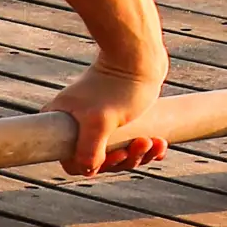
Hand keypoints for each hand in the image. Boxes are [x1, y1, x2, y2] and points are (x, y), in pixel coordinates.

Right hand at [53, 54, 170, 177]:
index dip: (94, 166)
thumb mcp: (100, 121)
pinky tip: (160, 144)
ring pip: (119, 152)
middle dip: (125, 158)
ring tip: (154, 141)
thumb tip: (87, 171)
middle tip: (141, 143)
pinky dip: (147, 147)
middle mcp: (80, 123)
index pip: (72, 161)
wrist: (140, 56)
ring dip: (139, 153)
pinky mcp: (122, 116)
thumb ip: (88, 149)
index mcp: (65, 123)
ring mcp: (101, 120)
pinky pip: (132, 142)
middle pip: (99, 159)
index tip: (115, 155)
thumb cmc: (118, 85)